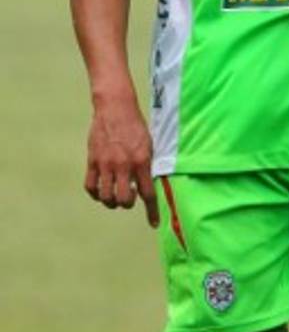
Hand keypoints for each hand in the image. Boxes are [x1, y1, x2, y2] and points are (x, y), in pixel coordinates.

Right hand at [85, 93, 158, 227]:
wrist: (115, 108)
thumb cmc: (136, 126)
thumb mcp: (150, 144)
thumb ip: (149, 165)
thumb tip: (151, 185)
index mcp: (142, 161)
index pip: (148, 193)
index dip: (152, 211)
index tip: (154, 223)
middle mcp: (124, 165)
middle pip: (123, 200)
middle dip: (127, 204)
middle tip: (129, 198)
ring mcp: (106, 164)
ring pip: (106, 197)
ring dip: (111, 201)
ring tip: (115, 195)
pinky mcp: (92, 162)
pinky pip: (91, 187)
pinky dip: (97, 193)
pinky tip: (102, 190)